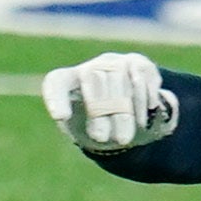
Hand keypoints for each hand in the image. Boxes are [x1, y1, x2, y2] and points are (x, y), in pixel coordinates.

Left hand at [42, 52, 176, 152]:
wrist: (128, 114)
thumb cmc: (100, 126)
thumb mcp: (87, 133)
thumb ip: (88, 130)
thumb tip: (95, 129)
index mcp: (69, 82)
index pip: (57, 82)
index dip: (57, 97)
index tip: (61, 117)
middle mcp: (92, 67)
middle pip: (93, 79)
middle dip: (98, 111)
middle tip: (102, 138)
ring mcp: (116, 62)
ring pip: (119, 77)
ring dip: (123, 112)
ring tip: (123, 138)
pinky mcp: (138, 64)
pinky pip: (140, 76)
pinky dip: (143, 100)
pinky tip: (143, 118)